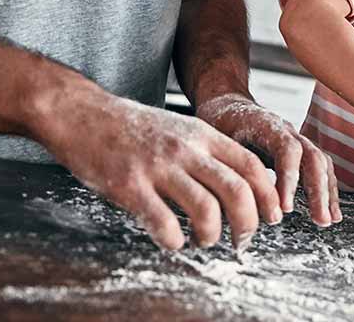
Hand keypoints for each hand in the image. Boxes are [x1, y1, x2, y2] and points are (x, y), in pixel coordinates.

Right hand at [40, 92, 278, 251]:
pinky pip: (163, 223)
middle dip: (248, 223)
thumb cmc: (132, 127)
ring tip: (205, 240)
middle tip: (243, 240)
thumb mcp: (180, 128)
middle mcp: (185, 149)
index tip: (272, 217)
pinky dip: (174, 240)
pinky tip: (172, 240)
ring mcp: (157, 167)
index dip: (267, 195)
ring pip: (206, 209)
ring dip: (212, 235)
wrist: (82, 113)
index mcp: (202, 135)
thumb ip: (208, 152)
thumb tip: (243, 184)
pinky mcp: (129, 186)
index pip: (251, 165)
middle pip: (237, 190)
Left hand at [196, 94, 340, 227]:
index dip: (290, 178)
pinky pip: (320, 168)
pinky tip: (331, 211)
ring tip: (327, 220)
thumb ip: (232, 167)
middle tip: (320, 220)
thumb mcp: (217, 141)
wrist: (225, 105)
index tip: (286, 208)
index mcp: (266, 125)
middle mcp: (287, 130)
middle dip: (318, 191)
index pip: (288, 150)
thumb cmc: (218, 123)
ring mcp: (296, 139)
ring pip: (321, 163)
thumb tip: (241, 205)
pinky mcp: (299, 150)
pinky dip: (327, 190)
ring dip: (326, 193)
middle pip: (313, 157)